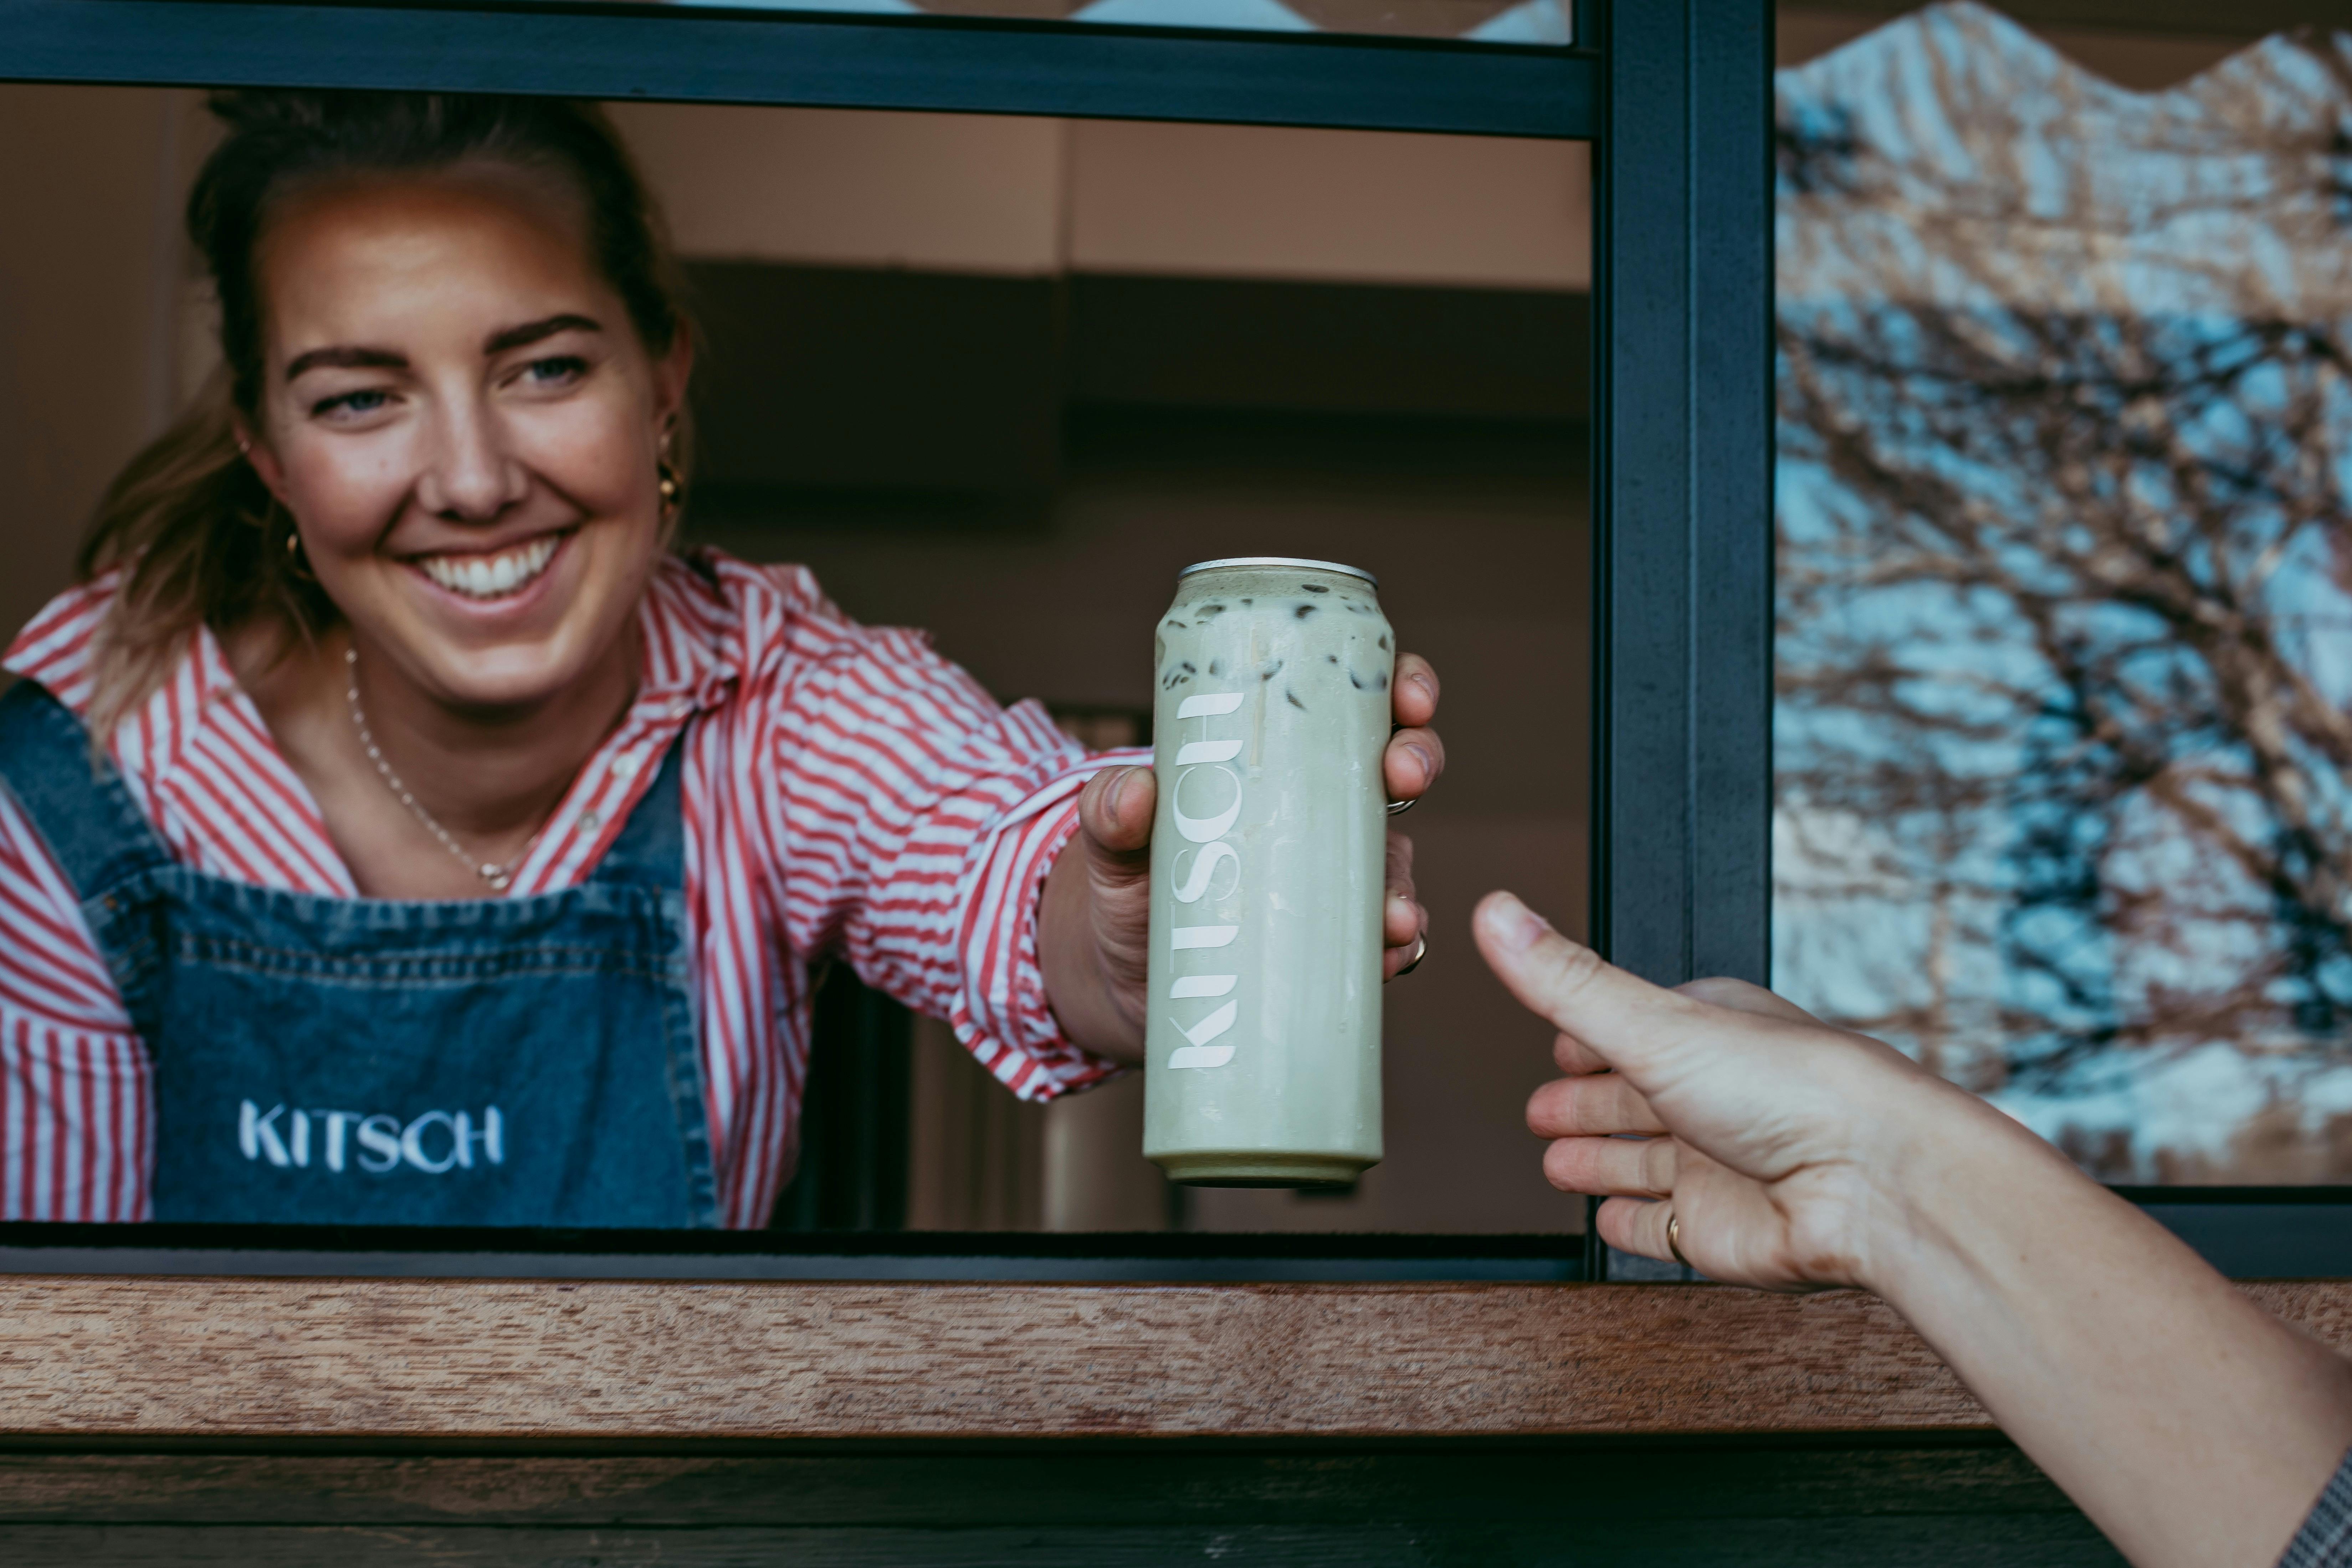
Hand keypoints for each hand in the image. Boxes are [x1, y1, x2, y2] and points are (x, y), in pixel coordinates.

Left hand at [1042, 654, 1444, 1061]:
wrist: (1126, 973)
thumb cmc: (1132, 881)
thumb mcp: (1115, 841)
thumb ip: (1112, 811)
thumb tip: (1136, 790)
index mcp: (1282, 757)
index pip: (1355, 702)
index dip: (1397, 686)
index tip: (1406, 696)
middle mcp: (1324, 808)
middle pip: (1398, 766)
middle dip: (1417, 759)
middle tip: (1402, 776)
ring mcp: (1336, 876)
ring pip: (1396, 862)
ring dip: (1406, 880)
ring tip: (1394, 912)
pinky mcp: (1335, 940)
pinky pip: (1385, 939)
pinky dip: (1397, 946)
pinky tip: (1390, 955)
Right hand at [1472, 889, 1996, 1292]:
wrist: (1872, 1183)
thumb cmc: (1791, 1090)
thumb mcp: (1653, 1024)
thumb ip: (1565, 980)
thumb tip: (1496, 911)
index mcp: (1705, 1033)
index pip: (1632, 1030)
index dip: (1589, 1037)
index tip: (1559, 1040)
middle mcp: (1713, 1099)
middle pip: (1632, 1099)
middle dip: (1585, 1101)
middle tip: (1543, 1107)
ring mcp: (1715, 1168)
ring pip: (1640, 1164)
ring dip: (1598, 1162)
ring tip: (1559, 1163)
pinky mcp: (1716, 1232)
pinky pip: (1662, 1232)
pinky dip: (1632, 1227)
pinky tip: (1612, 1221)